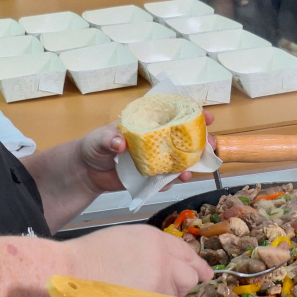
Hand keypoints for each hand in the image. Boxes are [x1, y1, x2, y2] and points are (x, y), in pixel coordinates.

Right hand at [66, 224, 214, 296]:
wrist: (72, 276)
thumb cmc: (93, 254)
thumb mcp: (129, 237)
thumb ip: (156, 247)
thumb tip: (174, 261)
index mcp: (158, 240)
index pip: (188, 254)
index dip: (195, 264)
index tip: (202, 272)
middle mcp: (164, 262)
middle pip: (190, 278)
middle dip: (182, 282)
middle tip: (161, 283)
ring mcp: (159, 287)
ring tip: (136, 291)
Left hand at [79, 110, 215, 192]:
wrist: (87, 172)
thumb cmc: (94, 146)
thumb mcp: (99, 138)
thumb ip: (108, 139)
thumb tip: (119, 142)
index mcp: (146, 123)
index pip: (172, 114)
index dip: (192, 114)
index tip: (207, 116)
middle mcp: (155, 140)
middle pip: (183, 138)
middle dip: (200, 142)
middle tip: (210, 147)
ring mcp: (155, 159)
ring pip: (179, 160)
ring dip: (189, 165)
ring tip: (191, 172)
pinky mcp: (150, 176)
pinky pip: (165, 179)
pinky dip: (171, 182)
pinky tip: (173, 183)